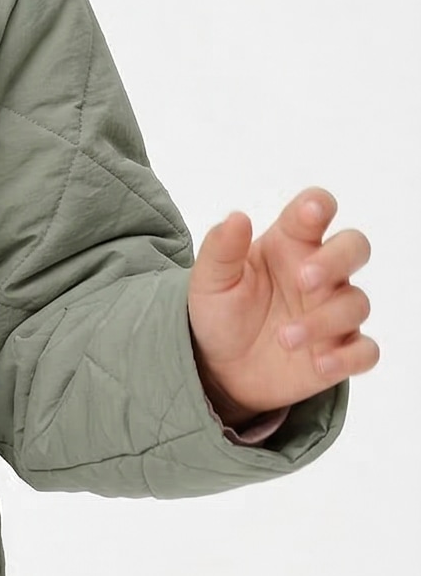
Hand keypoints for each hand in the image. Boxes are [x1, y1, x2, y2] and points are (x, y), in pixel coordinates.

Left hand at [188, 186, 377, 426]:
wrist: (219, 369)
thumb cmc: (221, 313)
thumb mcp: (210, 281)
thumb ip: (221, 249)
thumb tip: (237, 217)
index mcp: (289, 244)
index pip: (317, 210)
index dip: (319, 206)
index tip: (308, 214)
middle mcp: (320, 274)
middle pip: (355, 247)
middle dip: (337, 259)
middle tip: (303, 279)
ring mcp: (333, 312)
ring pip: (356, 304)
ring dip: (323, 321)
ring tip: (284, 339)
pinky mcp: (339, 351)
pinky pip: (365, 351)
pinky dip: (349, 358)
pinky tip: (320, 364)